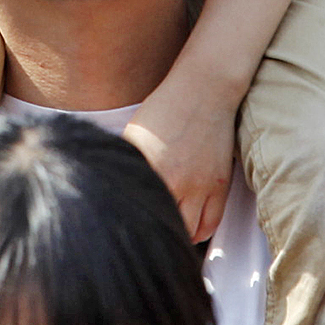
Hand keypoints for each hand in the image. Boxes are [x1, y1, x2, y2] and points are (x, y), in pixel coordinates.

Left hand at [122, 80, 236, 243]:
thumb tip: (104, 188)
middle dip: (152, 232)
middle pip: (164, 227)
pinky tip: (187, 226)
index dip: (127, 224)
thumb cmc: (164, 108)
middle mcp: (178, 183)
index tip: (119, 231)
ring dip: (176, 234)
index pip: (136, 211)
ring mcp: (202, 187)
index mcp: (152, 169)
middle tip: (141, 235)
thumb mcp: (133, 134)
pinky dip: (199, 231)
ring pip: (189, 232)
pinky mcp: (220, 185)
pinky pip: (211, 223)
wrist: (203, 90)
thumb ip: (125, 165)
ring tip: (165, 231)